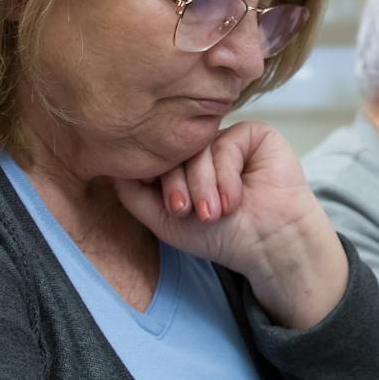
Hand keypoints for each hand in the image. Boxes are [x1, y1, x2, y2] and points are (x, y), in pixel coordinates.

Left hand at [113, 120, 347, 329]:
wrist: (268, 245)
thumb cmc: (222, 237)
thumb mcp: (164, 219)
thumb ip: (133, 193)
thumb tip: (109, 164)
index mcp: (184, 165)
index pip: (159, 157)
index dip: (160, 180)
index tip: (174, 211)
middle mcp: (205, 148)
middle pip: (176, 150)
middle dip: (179, 185)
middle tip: (188, 212)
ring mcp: (229, 139)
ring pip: (199, 148)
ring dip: (204, 185)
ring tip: (214, 212)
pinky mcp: (255, 134)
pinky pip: (227, 143)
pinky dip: (226, 175)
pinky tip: (236, 199)